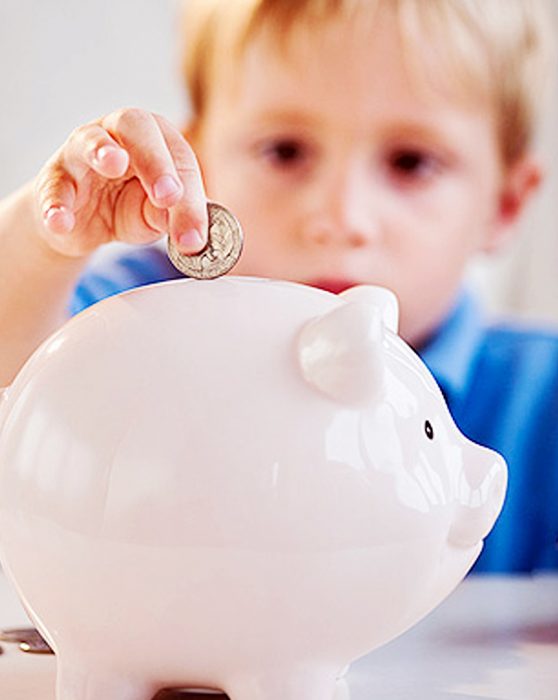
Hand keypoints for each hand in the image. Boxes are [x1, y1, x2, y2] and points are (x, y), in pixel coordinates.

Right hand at [33, 108, 207, 257]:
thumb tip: (189, 235)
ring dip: (102, 150)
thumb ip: (171, 219)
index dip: (190, 196)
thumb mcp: (155, 217)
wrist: (80, 224)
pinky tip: (61, 222)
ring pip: (89, 140)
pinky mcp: (53, 178)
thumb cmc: (127, 206)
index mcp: (157, 138)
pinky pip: (54, 187)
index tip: (194, 236)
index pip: (179, 158)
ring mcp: (81, 151)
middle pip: (137, 126)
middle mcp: (118, 133)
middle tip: (168, 195)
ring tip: (113, 163)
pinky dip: (56, 204)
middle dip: (155, 160)